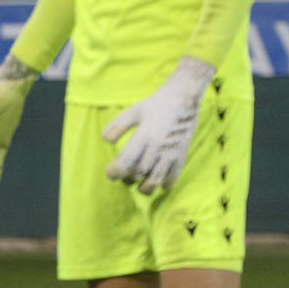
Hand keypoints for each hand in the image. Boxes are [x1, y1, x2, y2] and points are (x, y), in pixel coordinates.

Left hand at [102, 57, 213, 194]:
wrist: (183, 99)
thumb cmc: (155, 105)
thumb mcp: (133, 112)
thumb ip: (118, 126)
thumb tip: (105, 140)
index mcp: (143, 136)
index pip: (125, 162)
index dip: (115, 172)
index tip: (110, 172)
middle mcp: (157, 147)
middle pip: (137, 174)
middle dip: (127, 179)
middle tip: (124, 176)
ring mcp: (170, 153)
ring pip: (155, 181)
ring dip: (144, 188)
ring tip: (139, 184)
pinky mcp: (181, 157)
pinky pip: (172, 179)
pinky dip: (163, 185)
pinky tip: (158, 181)